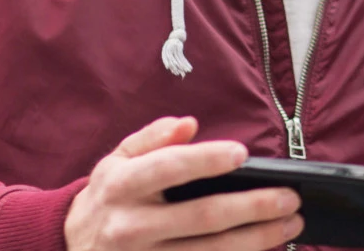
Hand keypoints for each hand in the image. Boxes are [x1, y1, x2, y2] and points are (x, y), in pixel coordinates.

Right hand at [63, 116, 302, 250]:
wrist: (72, 246)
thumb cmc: (110, 196)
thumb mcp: (117, 160)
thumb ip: (152, 139)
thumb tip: (188, 124)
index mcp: (121, 185)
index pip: (168, 168)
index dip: (206, 160)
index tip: (243, 154)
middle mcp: (131, 225)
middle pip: (201, 217)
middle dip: (253, 207)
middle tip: (290, 198)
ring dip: (257, 239)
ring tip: (290, 223)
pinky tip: (264, 247)